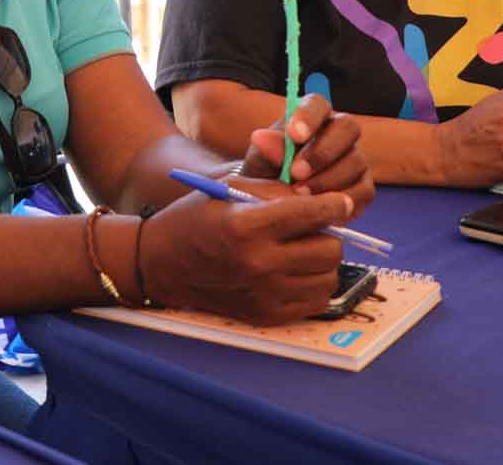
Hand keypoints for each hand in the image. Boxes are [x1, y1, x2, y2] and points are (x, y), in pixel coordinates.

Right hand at [142, 189, 349, 324]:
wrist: (163, 263)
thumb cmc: (196, 217)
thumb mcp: (229, 187)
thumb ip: (277, 190)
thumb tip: (321, 200)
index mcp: (246, 225)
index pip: (312, 214)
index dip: (334, 205)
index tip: (340, 203)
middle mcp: (258, 263)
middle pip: (329, 249)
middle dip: (328, 234)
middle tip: (314, 228)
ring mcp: (263, 293)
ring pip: (327, 277)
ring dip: (323, 261)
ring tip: (303, 249)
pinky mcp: (266, 315)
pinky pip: (315, 302)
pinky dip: (313, 284)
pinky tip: (295, 271)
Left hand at [238, 94, 374, 217]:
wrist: (279, 203)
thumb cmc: (269, 172)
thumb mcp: (261, 161)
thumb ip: (265, 149)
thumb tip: (261, 137)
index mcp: (313, 115)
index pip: (317, 104)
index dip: (309, 116)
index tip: (294, 135)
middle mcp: (340, 132)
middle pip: (347, 127)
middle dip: (322, 152)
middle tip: (296, 172)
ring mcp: (356, 158)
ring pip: (355, 161)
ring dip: (328, 179)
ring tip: (300, 194)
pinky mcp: (364, 186)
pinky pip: (363, 191)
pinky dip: (342, 200)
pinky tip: (320, 209)